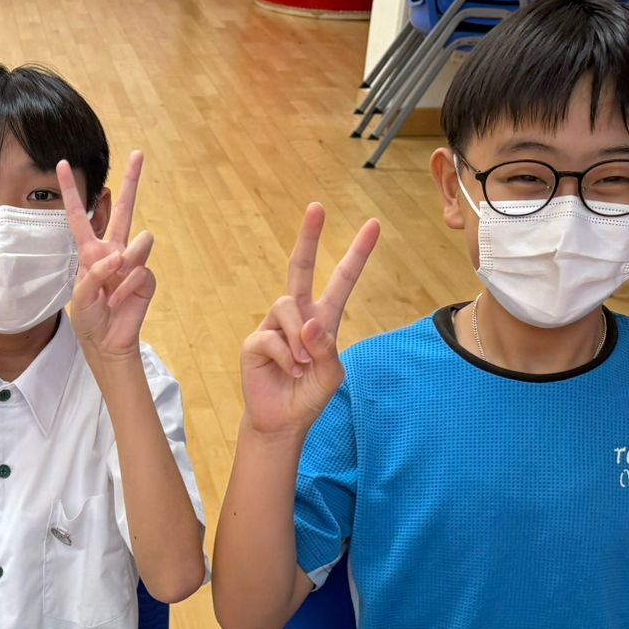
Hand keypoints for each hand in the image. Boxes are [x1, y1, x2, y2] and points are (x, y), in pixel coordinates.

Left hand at [62, 152, 155, 360]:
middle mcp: (113, 251)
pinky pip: (141, 271)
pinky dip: (128, 287)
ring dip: (127, 262)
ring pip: (140, 241)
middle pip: (124, 209)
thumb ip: (95, 272)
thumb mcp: (80, 294)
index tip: (61, 164)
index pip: (80, 215)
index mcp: (90, 251)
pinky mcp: (147, 278)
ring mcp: (132, 263)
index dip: (70, 191)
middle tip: (137, 153)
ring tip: (114, 287)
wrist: (107, 342)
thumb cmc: (89, 318)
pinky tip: (120, 301)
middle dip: (132, 181)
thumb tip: (120, 257)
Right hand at [241, 204, 381, 439]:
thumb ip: (326, 348)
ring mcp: (273, 327)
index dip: (357, 253)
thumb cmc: (309, 396)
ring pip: (287, 306)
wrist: (283, 421)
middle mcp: (297, 316)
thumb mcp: (332, 374)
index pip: (342, 280)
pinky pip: (271, 336)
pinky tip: (290, 371)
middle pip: (299, 268)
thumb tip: (308, 324)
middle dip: (308, 237)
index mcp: (323, 319)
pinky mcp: (254, 342)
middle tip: (317, 207)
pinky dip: (287, 357)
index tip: (373, 225)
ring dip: (300, 337)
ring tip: (304, 366)